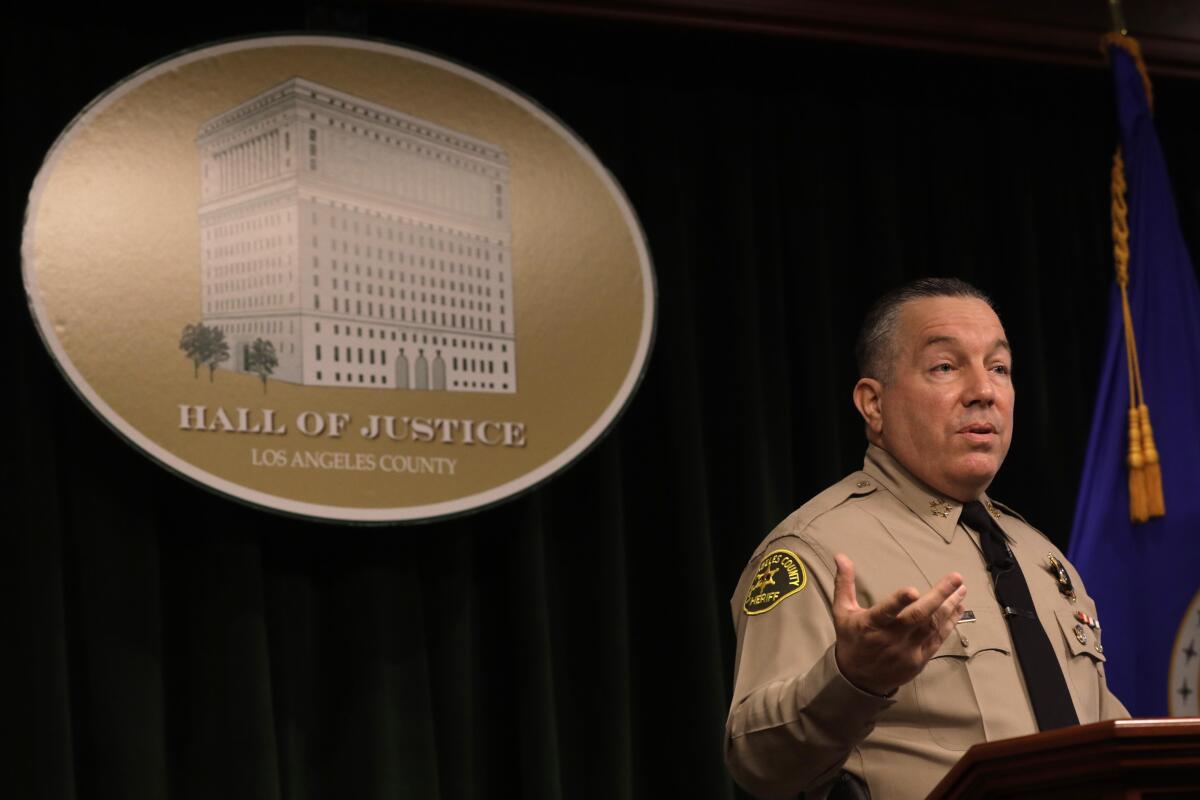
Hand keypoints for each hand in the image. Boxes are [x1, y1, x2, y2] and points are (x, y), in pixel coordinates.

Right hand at [832, 553, 965, 695]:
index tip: (913, 590)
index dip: (898, 602)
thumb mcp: (842, 611)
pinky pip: (938, 639)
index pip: (886, 612)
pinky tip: (958, 608)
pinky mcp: (919, 659)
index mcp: (870, 624)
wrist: (859, 679)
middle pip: (918, 616)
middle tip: (956, 578)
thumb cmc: (851, 639)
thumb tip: (840, 556)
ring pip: (932, 626)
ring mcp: (907, 650)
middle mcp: (891, 638)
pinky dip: (950, 623)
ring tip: (961, 589)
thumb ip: (844, 583)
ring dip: (949, 606)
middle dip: (939, 596)